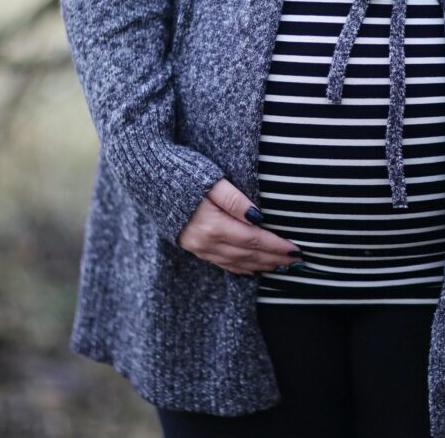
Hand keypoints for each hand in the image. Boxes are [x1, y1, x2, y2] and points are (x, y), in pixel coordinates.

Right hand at [177, 178, 304, 275]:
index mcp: (213, 226)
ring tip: (281, 266)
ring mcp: (198, 247)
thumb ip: (235, 199)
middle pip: (248, 255)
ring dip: (261, 265)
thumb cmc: (183, 173)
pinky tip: (252, 270)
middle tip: (297, 261)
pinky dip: (240, 268)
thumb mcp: (212, 180)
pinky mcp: (193, 247)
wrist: (147, 178)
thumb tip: (259, 216)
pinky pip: (221, 264)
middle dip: (274, 258)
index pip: (254, 240)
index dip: (277, 246)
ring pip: (236, 262)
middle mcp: (206, 242)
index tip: (297, 249)